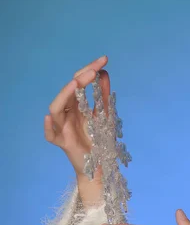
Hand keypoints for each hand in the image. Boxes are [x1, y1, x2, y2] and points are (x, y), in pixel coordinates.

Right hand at [44, 56, 110, 178]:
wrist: (100, 165)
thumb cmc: (100, 139)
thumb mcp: (105, 115)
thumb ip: (103, 96)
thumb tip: (104, 73)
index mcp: (77, 104)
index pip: (79, 83)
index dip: (89, 70)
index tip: (104, 60)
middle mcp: (68, 113)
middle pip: (68, 92)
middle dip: (80, 79)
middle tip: (94, 69)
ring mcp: (63, 127)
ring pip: (56, 109)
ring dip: (64, 95)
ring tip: (75, 84)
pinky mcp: (63, 143)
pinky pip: (50, 135)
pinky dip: (48, 126)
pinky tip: (51, 116)